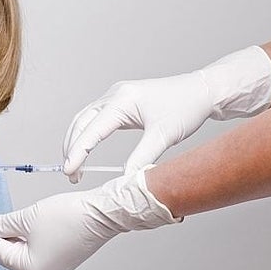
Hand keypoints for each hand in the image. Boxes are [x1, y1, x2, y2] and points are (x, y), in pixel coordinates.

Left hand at [0, 167, 179, 269]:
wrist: (102, 213)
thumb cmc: (70, 215)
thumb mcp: (27, 217)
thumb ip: (0, 224)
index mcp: (30, 268)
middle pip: (3, 251)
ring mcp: (50, 268)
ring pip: (16, 249)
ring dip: (1, 235)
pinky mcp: (58, 259)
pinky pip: (30, 248)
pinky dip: (18, 237)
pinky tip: (7, 226)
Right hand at [63, 46, 270, 180]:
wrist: (202, 90)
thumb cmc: (186, 108)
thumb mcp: (164, 136)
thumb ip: (142, 158)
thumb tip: (124, 179)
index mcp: (122, 100)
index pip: (92, 130)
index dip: (78, 152)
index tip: (69, 171)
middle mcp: (114, 95)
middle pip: (81, 122)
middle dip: (72, 148)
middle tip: (71, 174)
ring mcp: (116, 95)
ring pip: (85, 118)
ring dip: (77, 141)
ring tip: (75, 166)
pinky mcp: (121, 100)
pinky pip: (95, 116)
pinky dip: (86, 133)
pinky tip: (87, 148)